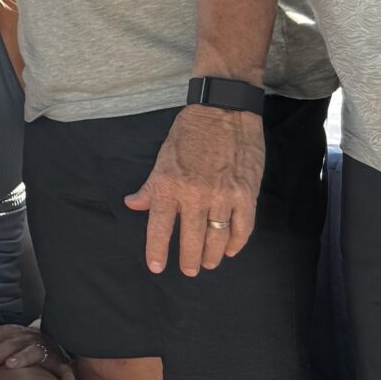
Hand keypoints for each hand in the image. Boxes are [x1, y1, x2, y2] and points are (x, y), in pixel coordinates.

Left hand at [126, 104, 263, 274]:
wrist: (224, 110)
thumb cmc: (190, 131)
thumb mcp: (163, 157)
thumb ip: (151, 186)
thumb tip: (133, 205)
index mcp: (169, 186)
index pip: (160, 228)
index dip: (157, 251)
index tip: (156, 267)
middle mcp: (195, 195)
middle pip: (191, 240)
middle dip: (189, 260)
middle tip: (189, 270)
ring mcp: (223, 196)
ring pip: (217, 239)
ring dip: (212, 256)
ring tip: (208, 263)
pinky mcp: (246, 194)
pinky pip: (243, 228)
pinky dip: (236, 243)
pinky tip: (230, 249)